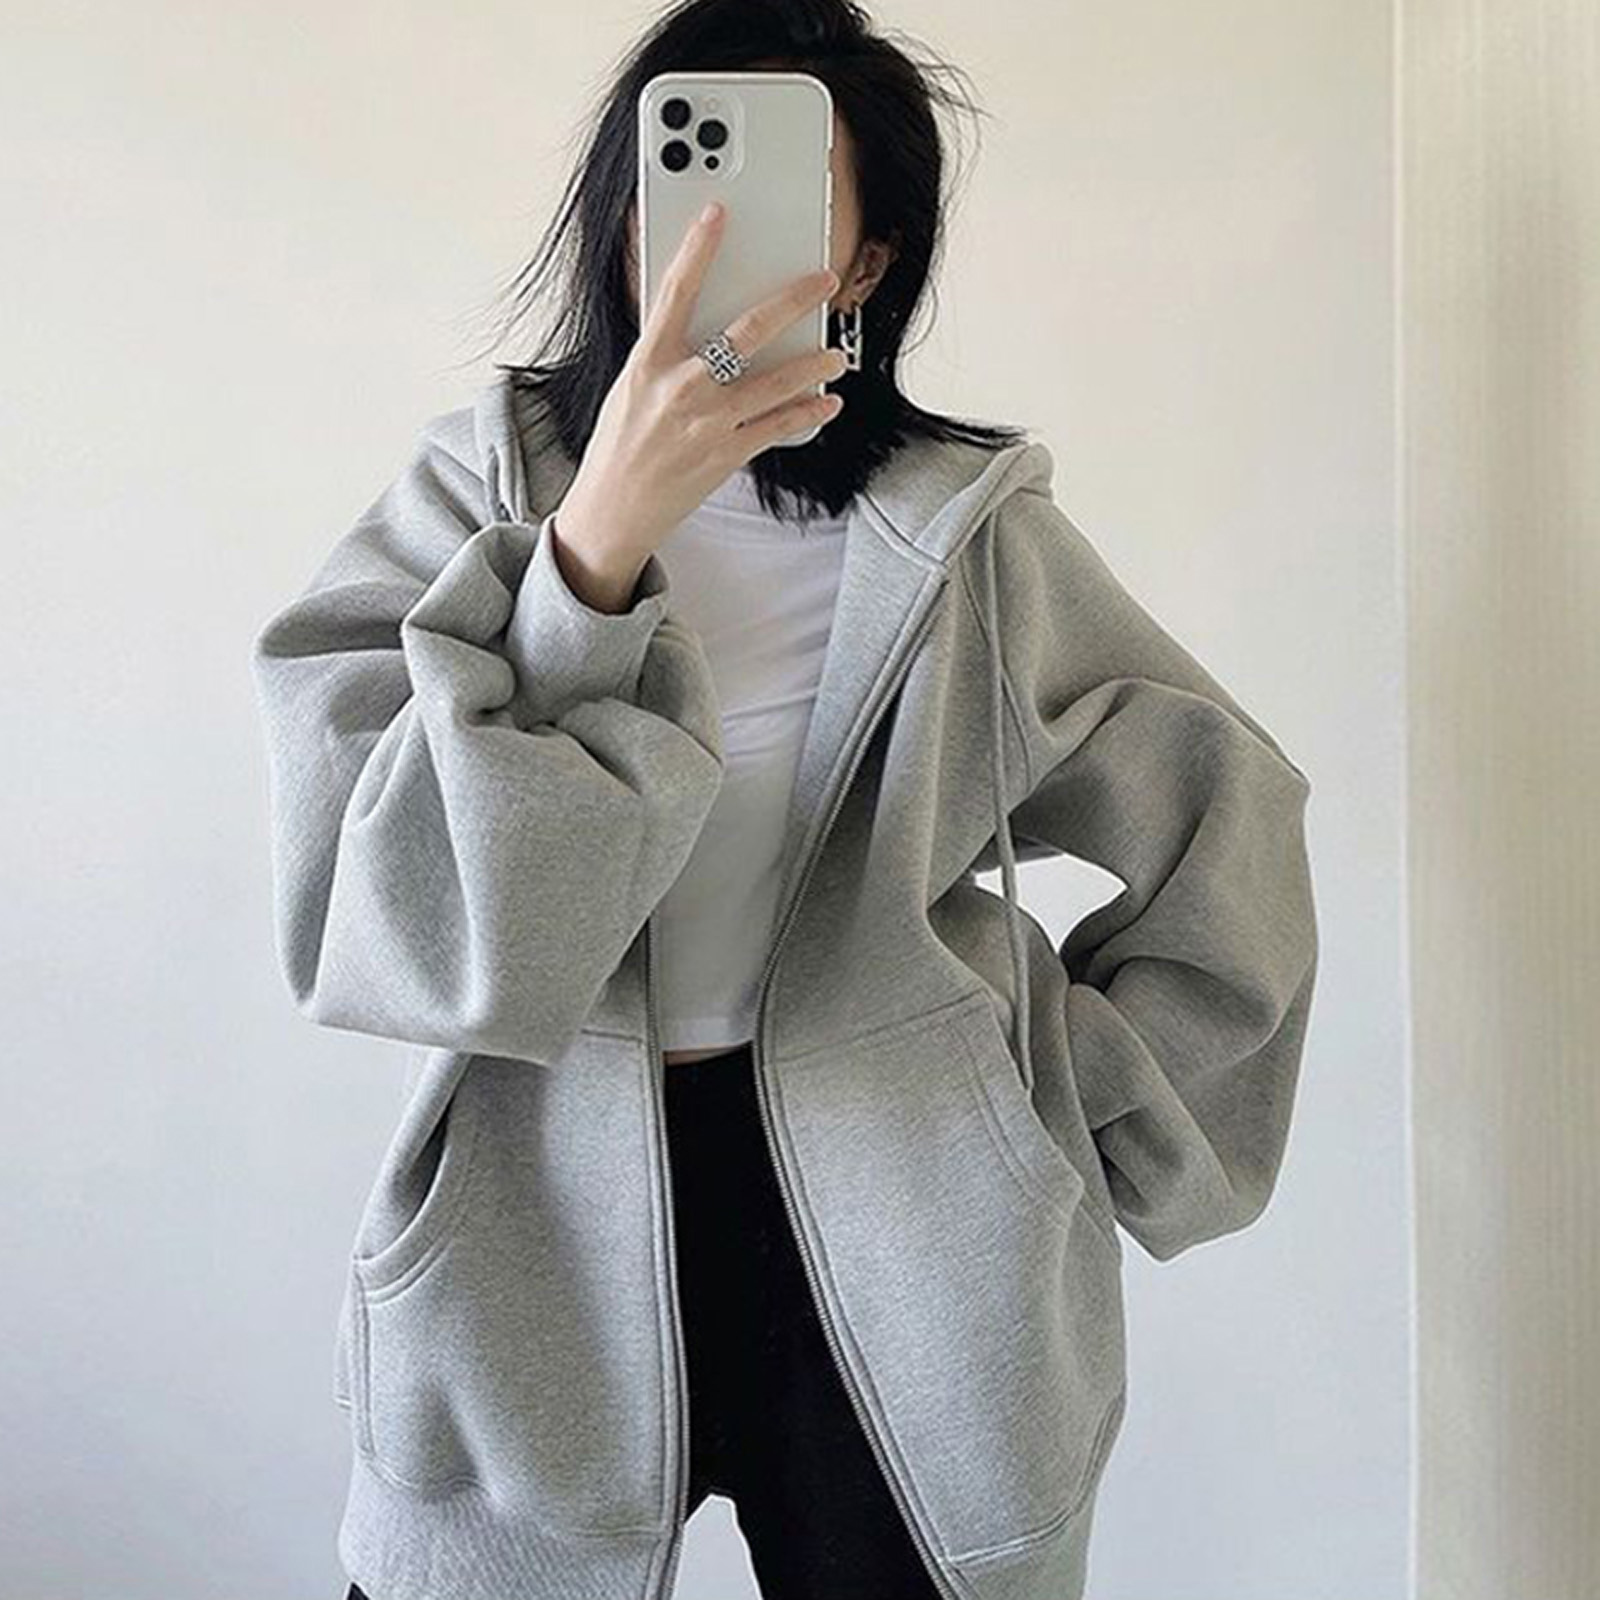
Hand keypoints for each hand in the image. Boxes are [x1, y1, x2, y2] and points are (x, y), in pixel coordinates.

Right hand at [550, 200, 848, 611]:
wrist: (613, 509)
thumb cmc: (621, 443)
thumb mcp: (631, 385)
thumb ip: (666, 351)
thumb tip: (704, 316)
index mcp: (648, 362)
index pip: (675, 292)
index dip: (698, 248)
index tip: (718, 213)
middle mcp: (680, 388)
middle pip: (746, 332)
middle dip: (792, 301)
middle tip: (823, 281)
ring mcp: (707, 424)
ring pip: (774, 383)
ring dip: (813, 364)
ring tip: (836, 353)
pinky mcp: (726, 456)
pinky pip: (777, 427)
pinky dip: (806, 413)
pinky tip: (827, 401)